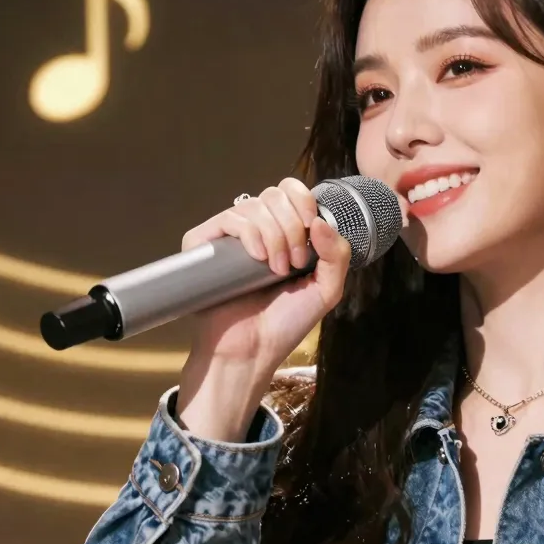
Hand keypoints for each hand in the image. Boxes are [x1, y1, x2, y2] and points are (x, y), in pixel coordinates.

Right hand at [175, 177, 349, 439]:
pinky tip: (258, 259)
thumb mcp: (326, 290)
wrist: (252, 351)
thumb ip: (337, 255)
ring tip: (275, 270)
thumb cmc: (284, 324)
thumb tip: (320, 220)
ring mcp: (230, 237)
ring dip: (275, 235)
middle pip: (275, 194)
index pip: (291, 192)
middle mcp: (256, 230)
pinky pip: (230, 218)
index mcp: (284, 233)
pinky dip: (251, 234)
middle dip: (292, 226)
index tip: (311, 228)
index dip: (304, 201)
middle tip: (294, 263)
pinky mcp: (206, 245)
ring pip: (255, 205)